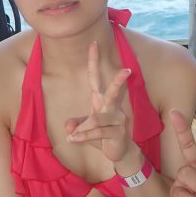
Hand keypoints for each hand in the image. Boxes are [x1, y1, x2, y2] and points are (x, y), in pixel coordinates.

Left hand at [66, 41, 132, 164]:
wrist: (120, 153)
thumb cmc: (103, 135)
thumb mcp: (86, 128)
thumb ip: (77, 124)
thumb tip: (68, 126)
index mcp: (102, 101)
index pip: (97, 78)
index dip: (94, 61)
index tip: (94, 43)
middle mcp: (111, 108)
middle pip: (113, 92)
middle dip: (119, 81)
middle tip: (127, 70)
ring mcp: (118, 120)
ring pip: (97, 119)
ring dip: (83, 129)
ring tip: (71, 136)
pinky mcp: (119, 133)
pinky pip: (98, 132)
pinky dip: (84, 137)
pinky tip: (73, 140)